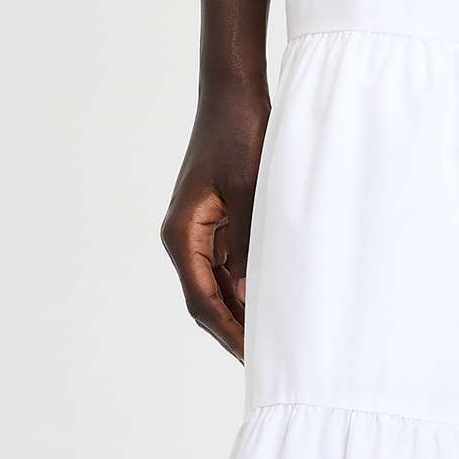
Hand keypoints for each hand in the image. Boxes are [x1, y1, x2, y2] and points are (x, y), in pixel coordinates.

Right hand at [161, 85, 269, 361]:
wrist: (234, 96)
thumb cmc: (240, 135)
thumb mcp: (251, 191)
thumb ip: (249, 244)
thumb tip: (250, 295)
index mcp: (182, 234)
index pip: (202, 299)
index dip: (228, 331)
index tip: (253, 356)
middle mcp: (186, 238)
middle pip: (207, 300)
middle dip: (235, 330)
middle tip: (268, 361)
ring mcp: (201, 233)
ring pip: (219, 288)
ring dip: (243, 313)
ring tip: (276, 340)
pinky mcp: (218, 225)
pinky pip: (230, 268)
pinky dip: (249, 289)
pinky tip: (275, 305)